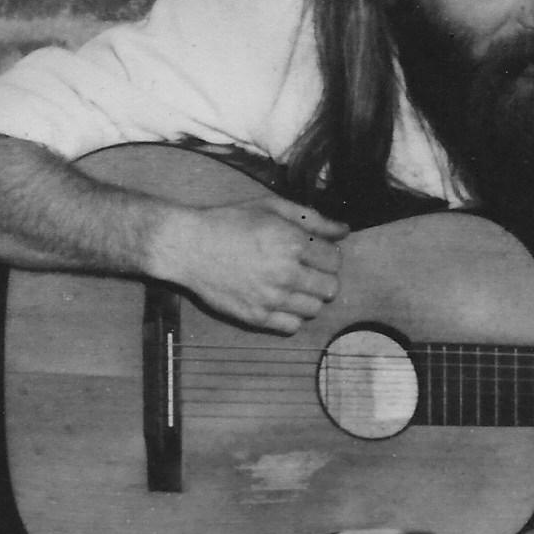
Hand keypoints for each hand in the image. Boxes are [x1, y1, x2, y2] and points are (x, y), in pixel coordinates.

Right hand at [147, 196, 348, 333]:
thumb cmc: (230, 222)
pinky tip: (279, 300)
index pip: (335, 260)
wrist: (188, 246)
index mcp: (293, 243)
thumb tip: (345, 230)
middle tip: (305, 269)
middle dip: (322, 277)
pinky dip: (291, 316)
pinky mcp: (256, 317)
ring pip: (314, 309)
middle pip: (330, 288)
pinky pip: (292, 326)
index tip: (314, 252)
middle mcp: (286, 274)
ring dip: (308, 297)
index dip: (327, 254)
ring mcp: (271, 298)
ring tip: (290, 284)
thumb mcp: (272, 207)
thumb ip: (313, 219)